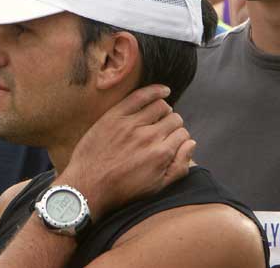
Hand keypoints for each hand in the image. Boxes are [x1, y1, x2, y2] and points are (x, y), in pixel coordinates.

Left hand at [56, 84, 194, 219]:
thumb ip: (180, 167)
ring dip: (164, 110)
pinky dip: (156, 90)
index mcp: (162, 155)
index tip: (172, 141)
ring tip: (158, 117)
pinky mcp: (116, 115)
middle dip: (173, 124)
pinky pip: (141, 95)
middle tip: (163, 131)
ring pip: (161, 106)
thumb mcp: (156, 188)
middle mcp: (150, 137)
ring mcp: (132, 124)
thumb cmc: (122, 190)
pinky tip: (163, 91)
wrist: (88, 186)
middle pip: (174, 119)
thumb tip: (191, 143)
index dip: (180, 138)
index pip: (183, 135)